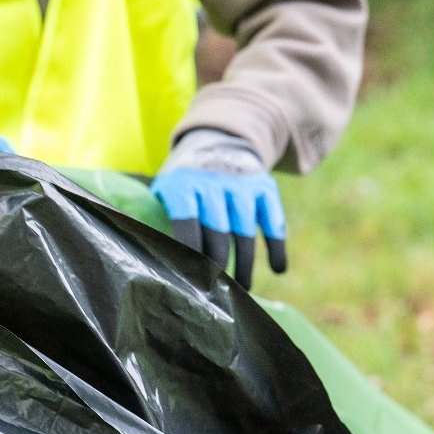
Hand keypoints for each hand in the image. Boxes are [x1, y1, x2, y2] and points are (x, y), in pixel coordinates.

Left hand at [150, 131, 287, 289]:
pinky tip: (277, 270)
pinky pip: (273, 221)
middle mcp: (213, 182)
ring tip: (242, 289)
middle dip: (217, 268)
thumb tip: (155, 265)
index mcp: (182, 185)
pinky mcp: (264, 186)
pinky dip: (276, 247)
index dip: (190, 256)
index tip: (191, 283)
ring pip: (245, 232)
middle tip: (215, 292)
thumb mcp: (164, 191)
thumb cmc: (182, 182)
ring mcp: (241, 183)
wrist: (214, 141)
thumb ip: (158, 221)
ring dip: (245, 266)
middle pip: (218, 234)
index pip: (187, 225)